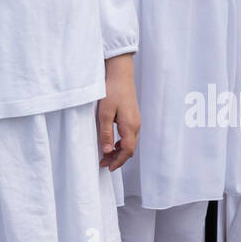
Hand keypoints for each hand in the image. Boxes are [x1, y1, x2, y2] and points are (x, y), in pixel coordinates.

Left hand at [97, 53, 139, 170]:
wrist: (121, 74)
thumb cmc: (112, 91)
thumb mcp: (104, 113)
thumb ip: (106, 133)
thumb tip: (107, 151)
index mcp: (130, 126)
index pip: (127, 151)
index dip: (118, 161)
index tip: (107, 167)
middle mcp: (136, 125)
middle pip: (130, 149)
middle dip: (118, 159)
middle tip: (104, 163)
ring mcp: (136, 120)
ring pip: (130, 142)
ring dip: (119, 151)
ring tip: (106, 155)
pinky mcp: (133, 116)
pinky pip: (130, 135)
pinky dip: (122, 143)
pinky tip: (113, 142)